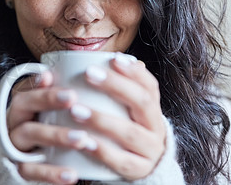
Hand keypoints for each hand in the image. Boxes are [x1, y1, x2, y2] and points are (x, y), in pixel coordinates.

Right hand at [7, 71, 89, 183]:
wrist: (33, 166)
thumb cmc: (49, 131)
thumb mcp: (56, 113)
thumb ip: (69, 95)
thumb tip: (103, 68)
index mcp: (25, 105)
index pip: (30, 88)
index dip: (42, 84)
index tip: (58, 82)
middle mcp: (16, 120)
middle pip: (23, 105)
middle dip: (47, 100)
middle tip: (74, 101)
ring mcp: (15, 144)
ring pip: (28, 135)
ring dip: (55, 135)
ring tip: (82, 139)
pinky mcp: (20, 169)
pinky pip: (30, 171)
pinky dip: (50, 173)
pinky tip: (72, 174)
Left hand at [70, 53, 165, 180]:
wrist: (143, 168)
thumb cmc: (125, 131)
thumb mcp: (126, 111)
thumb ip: (116, 90)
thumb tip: (97, 59)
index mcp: (152, 109)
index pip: (149, 85)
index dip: (134, 72)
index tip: (114, 59)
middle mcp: (155, 127)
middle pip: (142, 102)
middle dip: (115, 86)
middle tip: (89, 74)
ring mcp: (150, 150)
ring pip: (130, 132)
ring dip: (101, 119)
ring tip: (75, 110)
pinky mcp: (139, 171)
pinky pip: (122, 161)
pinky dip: (102, 151)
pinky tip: (84, 142)